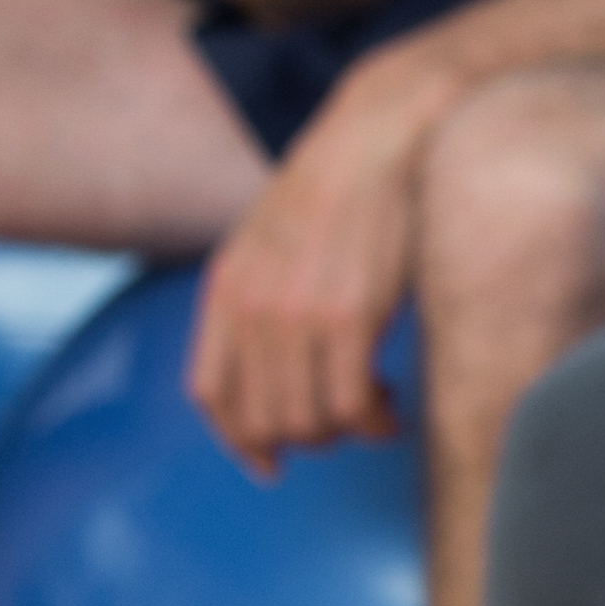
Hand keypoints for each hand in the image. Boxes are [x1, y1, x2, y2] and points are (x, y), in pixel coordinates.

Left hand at [183, 75, 431, 469]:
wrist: (371, 142)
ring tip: (374, 416)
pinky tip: (392, 412)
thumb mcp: (265, 242)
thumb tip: (269, 363)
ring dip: (343, 435)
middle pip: (261, 419)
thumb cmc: (331, 193)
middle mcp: (251, 309)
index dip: (238, 441)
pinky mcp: (350, 315)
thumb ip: (254, 298)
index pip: (212, 394)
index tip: (269, 462)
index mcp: (225, 290)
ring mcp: (297, 314)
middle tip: (340, 432)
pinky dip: (374, 424)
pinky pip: (352, 404)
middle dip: (303, 442)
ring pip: (307, 420)